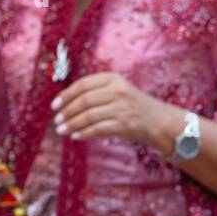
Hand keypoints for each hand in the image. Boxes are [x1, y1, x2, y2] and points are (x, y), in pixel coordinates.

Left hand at [52, 72, 178, 155]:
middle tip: (57, 121)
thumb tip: (68, 103)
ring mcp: (122, 108)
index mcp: (112, 79)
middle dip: (67, 112)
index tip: (55, 106)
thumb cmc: (135, 108)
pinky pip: (99, 129)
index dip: (66, 95)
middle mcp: (117, 91)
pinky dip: (85, 133)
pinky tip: (76, 136)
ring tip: (62, 131)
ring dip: (73, 124)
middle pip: (84, 101)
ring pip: (89, 116)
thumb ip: (97, 92)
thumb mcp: (119, 91)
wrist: (161, 122)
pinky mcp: (125, 125)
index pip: (82, 85)